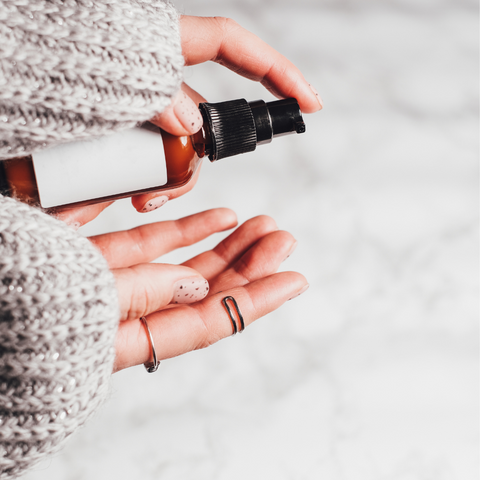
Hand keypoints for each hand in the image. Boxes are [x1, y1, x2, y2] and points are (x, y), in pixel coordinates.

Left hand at [57, 15, 321, 226]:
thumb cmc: (28, 81)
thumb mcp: (96, 80)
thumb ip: (149, 92)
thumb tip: (190, 120)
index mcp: (152, 51)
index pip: (232, 48)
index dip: (278, 72)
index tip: (310, 104)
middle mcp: (148, 83)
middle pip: (197, 123)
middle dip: (188, 166)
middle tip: (155, 196)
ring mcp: (132, 112)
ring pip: (171, 154)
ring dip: (156, 185)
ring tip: (123, 205)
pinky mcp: (114, 137)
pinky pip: (140, 166)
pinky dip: (130, 189)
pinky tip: (100, 203)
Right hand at [86, 208, 307, 371]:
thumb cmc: (12, 303)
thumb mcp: (84, 300)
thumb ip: (142, 294)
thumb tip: (196, 286)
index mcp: (127, 342)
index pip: (208, 322)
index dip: (255, 301)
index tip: (294, 280)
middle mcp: (130, 316)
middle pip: (204, 293)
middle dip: (248, 266)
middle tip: (283, 240)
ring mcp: (120, 283)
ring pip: (186, 265)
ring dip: (229, 245)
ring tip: (263, 226)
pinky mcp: (104, 256)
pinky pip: (154, 242)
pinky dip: (191, 229)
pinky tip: (224, 218)